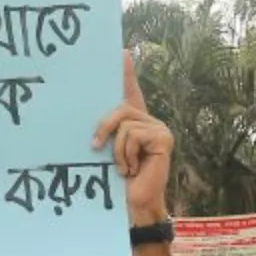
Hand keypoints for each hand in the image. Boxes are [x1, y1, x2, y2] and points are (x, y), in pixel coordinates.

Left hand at [93, 50, 173, 224]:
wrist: (136, 204)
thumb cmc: (119, 182)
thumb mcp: (108, 153)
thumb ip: (105, 133)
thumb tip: (92, 126)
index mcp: (135, 123)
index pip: (131, 93)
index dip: (127, 73)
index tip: (121, 52)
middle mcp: (149, 121)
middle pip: (119, 108)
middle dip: (103, 127)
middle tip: (95, 146)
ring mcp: (159, 128)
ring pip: (123, 123)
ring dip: (116, 150)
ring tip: (124, 167)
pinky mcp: (163, 138)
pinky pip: (132, 134)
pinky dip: (126, 155)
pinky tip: (134, 169)